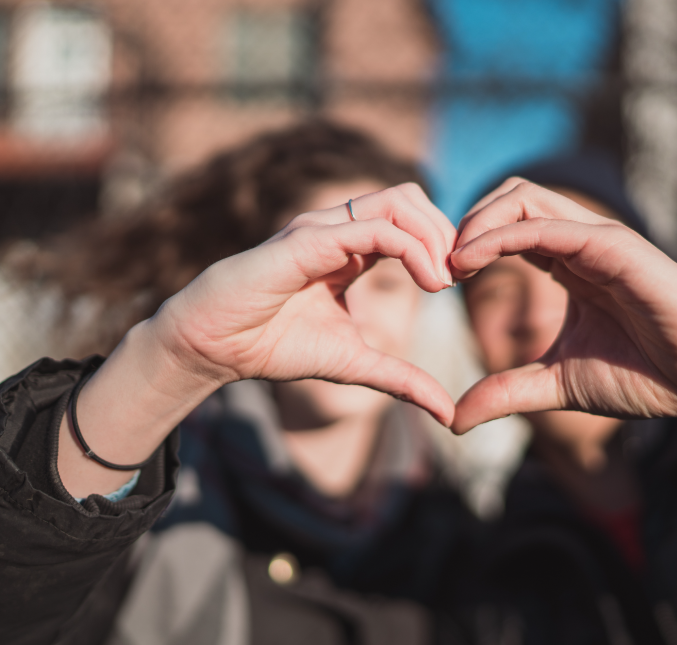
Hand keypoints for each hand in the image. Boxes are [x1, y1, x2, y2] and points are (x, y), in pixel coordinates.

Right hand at [154, 183, 456, 422]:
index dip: (444, 243)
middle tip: (461, 276)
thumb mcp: (354, 365)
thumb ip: (402, 380)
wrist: (214, 347)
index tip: (463, 282)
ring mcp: (322, 228)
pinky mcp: (307, 240)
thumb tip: (448, 414)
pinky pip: (373, 228)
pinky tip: (428, 283)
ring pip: (397, 201)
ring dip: (433, 235)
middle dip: (446, 232)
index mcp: (351, 248)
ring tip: (444, 280)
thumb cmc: (273, 346)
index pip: (411, 220)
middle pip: (411, 197)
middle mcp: (338, 228)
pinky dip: (412, 249)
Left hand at [448, 179, 676, 433]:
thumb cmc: (649, 375)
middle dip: (464, 222)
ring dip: (476, 221)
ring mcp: (599, 240)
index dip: (465, 245)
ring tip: (450, 263)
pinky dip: (503, 234)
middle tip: (437, 267)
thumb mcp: (559, 384)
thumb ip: (508, 392)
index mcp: (568, 264)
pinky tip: (472, 261)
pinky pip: (549, 226)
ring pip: (524, 197)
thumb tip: (454, 418)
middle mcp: (580, 243)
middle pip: (510, 197)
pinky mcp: (616, 247)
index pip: (506, 227)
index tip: (435, 281)